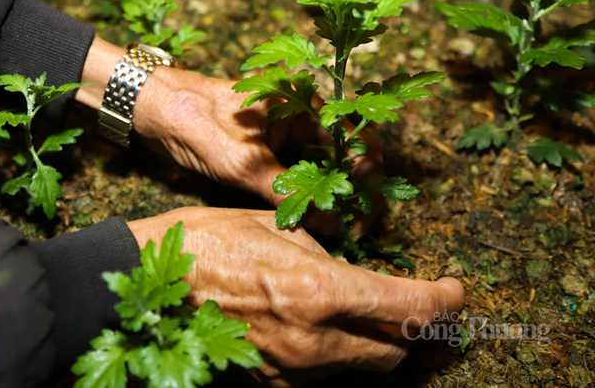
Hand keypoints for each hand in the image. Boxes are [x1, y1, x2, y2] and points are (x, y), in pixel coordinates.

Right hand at [127, 208, 464, 386]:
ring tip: (367, 314)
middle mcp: (313, 341)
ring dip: (376, 344)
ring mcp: (291, 370)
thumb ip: (322, 253)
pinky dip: (338, 356)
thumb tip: (349, 272)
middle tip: (416, 303)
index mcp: (318, 290)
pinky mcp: (270, 383)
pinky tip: (322, 329)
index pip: (409, 308)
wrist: (144, 284)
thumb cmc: (203, 242)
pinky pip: (324, 377)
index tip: (454, 290)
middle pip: (395, 350)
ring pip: (362, 370)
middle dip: (414, 328)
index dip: (445, 301)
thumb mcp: (270, 228)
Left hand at [134, 66, 382, 234]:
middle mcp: (303, 116)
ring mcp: (287, 135)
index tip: (362, 214)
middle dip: (355, 195)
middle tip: (356, 232)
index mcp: (303, 101)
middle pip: (347, 157)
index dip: (367, 179)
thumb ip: (286, 192)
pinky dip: (310, 200)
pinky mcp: (272, 153)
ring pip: (325, 171)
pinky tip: (313, 224)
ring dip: (333, 201)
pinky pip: (302, 178)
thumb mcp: (241, 161)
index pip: (356, 139)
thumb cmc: (194, 121)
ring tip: (338, 234)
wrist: (152, 110)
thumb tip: (330, 225)